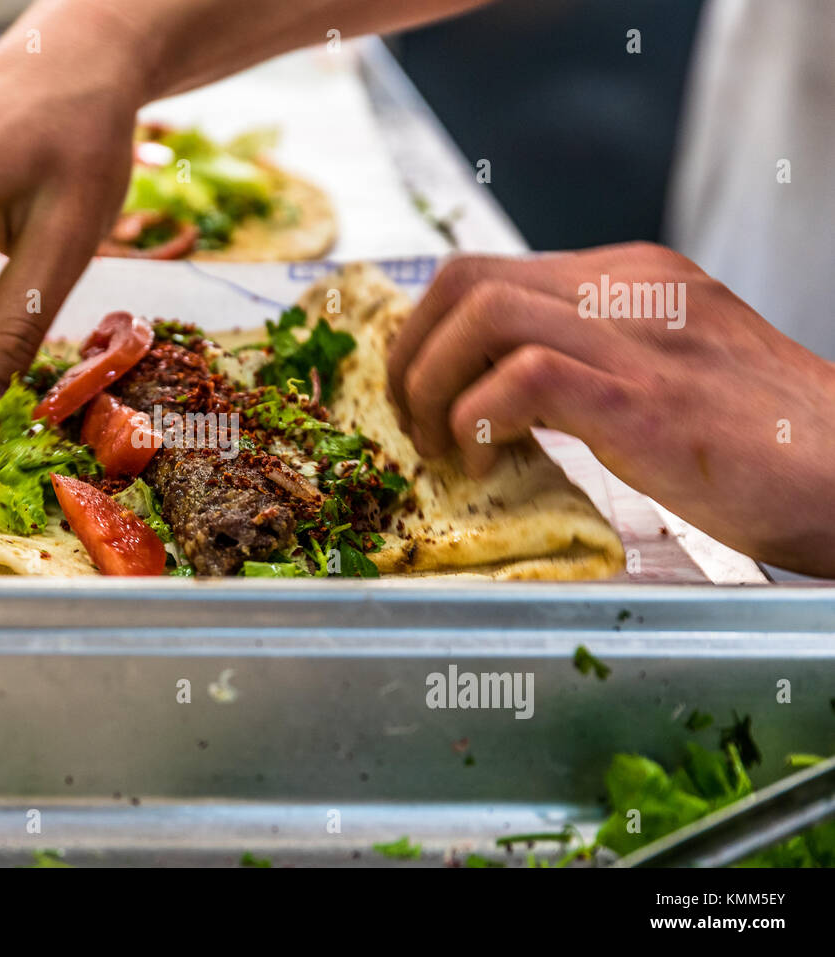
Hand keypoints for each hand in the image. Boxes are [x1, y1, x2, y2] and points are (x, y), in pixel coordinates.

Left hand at [388, 242, 834, 575]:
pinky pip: (521, 378)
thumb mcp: (666, 370)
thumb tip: (499, 391)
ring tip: (439, 443)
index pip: (489, 273)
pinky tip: (483, 465)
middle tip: (411, 419)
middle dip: (411, 353)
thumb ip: (590, 359)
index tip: (419, 393)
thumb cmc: (763, 443)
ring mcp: (637, 338)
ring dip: (432, 385)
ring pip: (480, 312)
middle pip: (465, 279)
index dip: (430, 334)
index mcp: (631, 278)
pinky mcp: (644, 399)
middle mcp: (628, 289)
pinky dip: (477, 421)